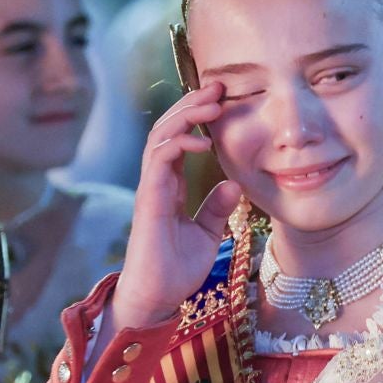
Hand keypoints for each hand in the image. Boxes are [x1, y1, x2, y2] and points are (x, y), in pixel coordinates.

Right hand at [108, 82, 243, 331]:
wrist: (156, 298)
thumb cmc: (176, 270)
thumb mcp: (207, 234)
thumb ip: (216, 208)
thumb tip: (234, 184)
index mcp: (169, 185)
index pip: (180, 138)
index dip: (198, 116)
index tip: (224, 99)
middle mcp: (157, 180)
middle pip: (169, 128)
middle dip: (192, 103)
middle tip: (219, 85)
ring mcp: (150, 187)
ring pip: (161, 135)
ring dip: (186, 115)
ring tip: (213, 102)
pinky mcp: (148, 199)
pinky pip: (159, 160)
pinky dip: (179, 144)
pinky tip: (203, 140)